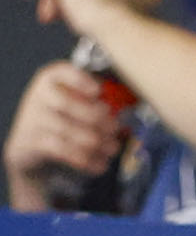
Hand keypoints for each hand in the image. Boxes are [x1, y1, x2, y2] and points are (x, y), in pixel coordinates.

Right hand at [7, 62, 118, 206]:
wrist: (28, 145)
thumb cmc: (62, 117)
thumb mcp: (74, 100)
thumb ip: (95, 99)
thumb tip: (126, 108)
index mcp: (50, 79)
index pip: (61, 72)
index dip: (80, 80)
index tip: (98, 91)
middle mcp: (39, 96)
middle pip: (67, 104)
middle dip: (97, 118)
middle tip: (116, 128)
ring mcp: (32, 119)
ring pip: (67, 131)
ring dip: (96, 142)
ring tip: (113, 147)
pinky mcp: (32, 142)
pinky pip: (63, 151)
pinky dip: (86, 159)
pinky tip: (101, 163)